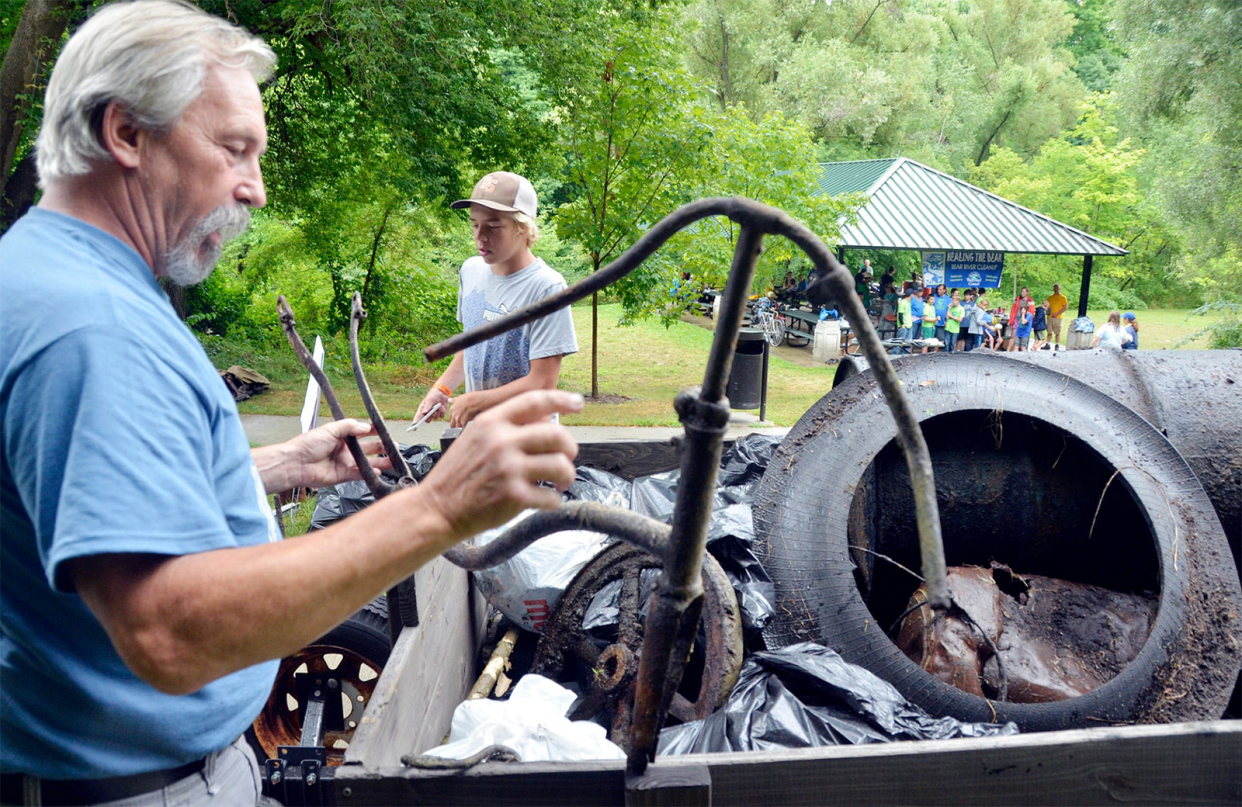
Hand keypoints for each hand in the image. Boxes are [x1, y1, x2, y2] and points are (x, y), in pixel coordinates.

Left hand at [279, 419, 390, 489]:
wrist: (296, 463)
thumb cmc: (308, 444)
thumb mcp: (330, 429)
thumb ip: (349, 426)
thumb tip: (366, 427)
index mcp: (342, 436)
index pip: (362, 433)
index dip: (374, 432)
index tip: (385, 431)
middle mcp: (345, 450)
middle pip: (368, 449)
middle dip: (382, 448)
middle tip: (394, 448)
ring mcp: (345, 463)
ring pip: (367, 462)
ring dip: (380, 462)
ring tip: (394, 461)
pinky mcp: (343, 476)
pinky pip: (360, 474)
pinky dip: (370, 473)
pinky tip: (379, 471)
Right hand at [416, 388, 450, 421]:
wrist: (442, 392)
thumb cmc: (433, 395)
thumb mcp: (429, 400)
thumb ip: (427, 406)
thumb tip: (424, 413)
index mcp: (422, 409)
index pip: (418, 417)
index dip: (416, 422)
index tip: (414, 426)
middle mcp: (427, 413)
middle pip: (427, 420)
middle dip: (431, 416)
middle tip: (434, 412)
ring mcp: (434, 414)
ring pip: (435, 418)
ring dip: (438, 412)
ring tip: (439, 405)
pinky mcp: (440, 413)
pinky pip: (441, 416)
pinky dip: (442, 412)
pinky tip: (442, 406)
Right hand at [419, 390, 583, 540]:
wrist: (437, 508)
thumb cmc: (458, 475)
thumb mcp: (475, 438)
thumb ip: (506, 428)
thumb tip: (545, 421)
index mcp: (491, 422)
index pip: (534, 401)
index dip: (561, 399)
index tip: (578, 403)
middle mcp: (501, 441)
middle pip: (556, 434)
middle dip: (570, 447)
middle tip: (568, 458)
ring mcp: (508, 469)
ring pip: (560, 465)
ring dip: (567, 475)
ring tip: (561, 482)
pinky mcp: (513, 496)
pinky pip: (551, 496)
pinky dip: (553, 500)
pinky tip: (546, 501)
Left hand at [448, 390, 487, 427]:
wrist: (474, 400)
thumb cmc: (468, 398)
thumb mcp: (459, 398)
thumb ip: (454, 400)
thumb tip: (449, 400)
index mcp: (452, 409)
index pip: (450, 418)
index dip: (454, 420)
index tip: (456, 421)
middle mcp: (454, 415)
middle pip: (452, 424)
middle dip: (455, 426)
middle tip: (458, 428)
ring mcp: (458, 419)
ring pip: (457, 427)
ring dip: (460, 429)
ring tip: (462, 430)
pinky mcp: (463, 422)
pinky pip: (462, 428)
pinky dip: (464, 429)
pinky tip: (466, 430)